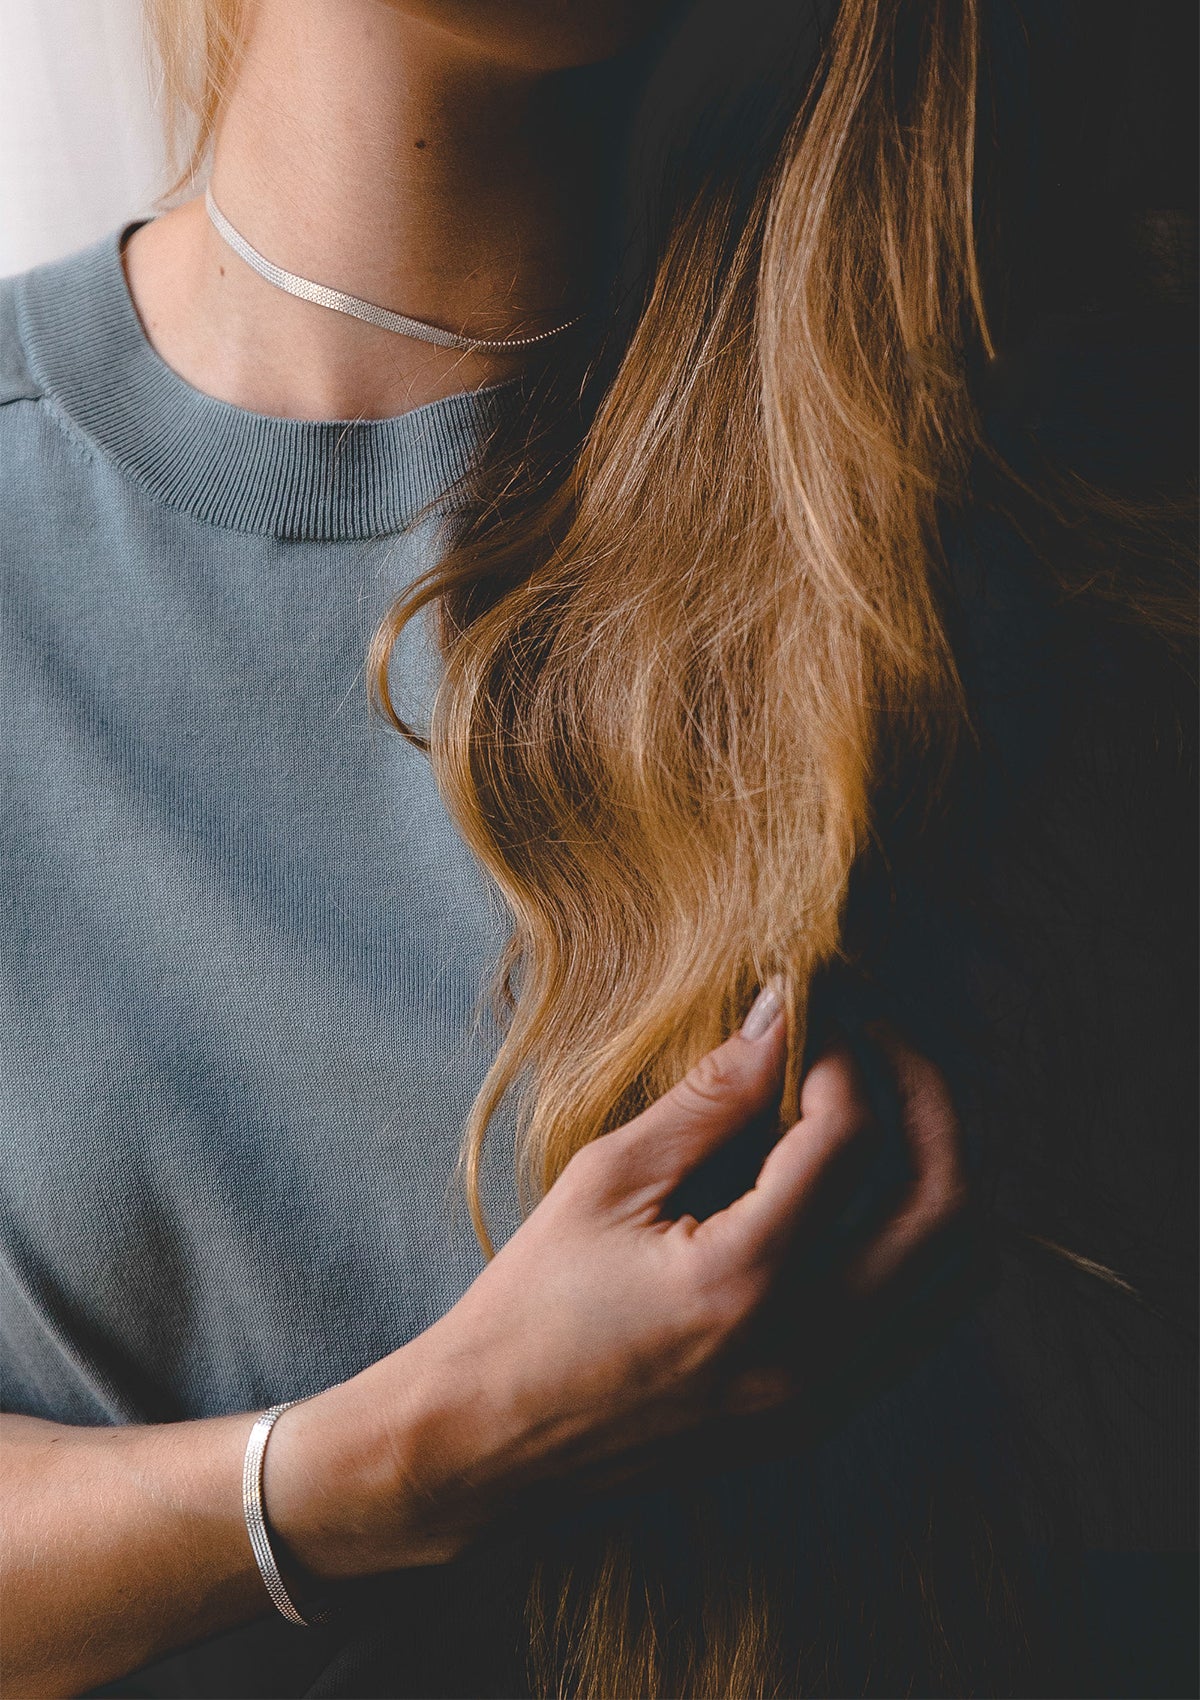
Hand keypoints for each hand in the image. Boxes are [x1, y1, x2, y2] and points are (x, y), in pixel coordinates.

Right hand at [269, 997, 967, 1576]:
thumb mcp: (607, 1181)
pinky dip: (924, 1237)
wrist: (494, 1445)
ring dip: (946, 1170)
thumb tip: (782, 1013)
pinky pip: (927, 1315)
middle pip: (949, 1204)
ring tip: (892, 1108)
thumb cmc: (532, 1306)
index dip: (844, 1055)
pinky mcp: (826, 1416)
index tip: (813, 1018)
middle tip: (885, 1044)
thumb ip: (708, 1098)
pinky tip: (870, 1191)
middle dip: (933, 1100)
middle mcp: (812, 1349)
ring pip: (963, 1269)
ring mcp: (830, 1395)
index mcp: (744, 1281)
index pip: (851, 1138)